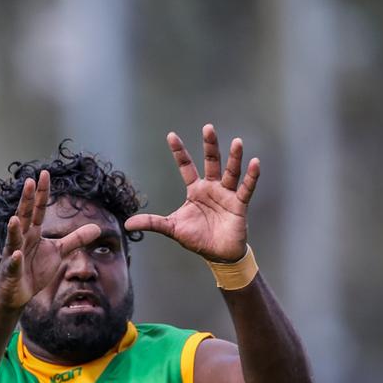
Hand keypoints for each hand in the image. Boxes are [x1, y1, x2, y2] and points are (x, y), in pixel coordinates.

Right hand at [0, 171, 99, 309]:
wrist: (19, 294)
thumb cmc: (35, 269)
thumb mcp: (58, 252)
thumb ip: (75, 239)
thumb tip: (97, 228)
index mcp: (33, 233)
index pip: (38, 209)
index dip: (41, 193)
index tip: (44, 174)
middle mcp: (21, 239)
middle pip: (24, 216)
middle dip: (26, 200)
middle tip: (28, 181)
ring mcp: (13, 255)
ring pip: (13, 239)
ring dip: (14, 229)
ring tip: (15, 218)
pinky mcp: (11, 273)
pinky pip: (12, 265)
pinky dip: (14, 260)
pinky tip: (16, 255)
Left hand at [124, 124, 258, 260]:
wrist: (218, 255)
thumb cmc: (197, 239)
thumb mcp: (172, 228)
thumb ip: (152, 223)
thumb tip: (127, 224)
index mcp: (195, 190)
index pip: (186, 166)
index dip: (179, 152)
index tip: (171, 135)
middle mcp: (211, 188)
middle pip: (211, 162)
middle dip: (210, 146)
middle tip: (208, 127)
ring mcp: (226, 195)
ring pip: (231, 172)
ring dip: (234, 158)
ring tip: (237, 142)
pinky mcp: (239, 205)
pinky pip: (246, 188)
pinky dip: (251, 176)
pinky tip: (255, 162)